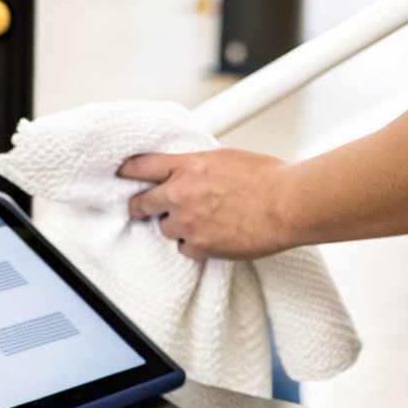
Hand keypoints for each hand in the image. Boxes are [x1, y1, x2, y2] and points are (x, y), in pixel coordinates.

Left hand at [118, 149, 295, 260]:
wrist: (286, 205)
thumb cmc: (268, 179)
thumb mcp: (226, 159)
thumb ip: (200, 166)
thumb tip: (191, 173)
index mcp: (188, 165)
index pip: (142, 166)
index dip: (127, 171)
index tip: (122, 175)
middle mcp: (180, 193)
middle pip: (141, 203)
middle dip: (139, 207)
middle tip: (139, 209)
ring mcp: (188, 223)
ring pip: (165, 229)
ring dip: (176, 226)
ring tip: (200, 222)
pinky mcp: (200, 247)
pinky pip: (185, 248)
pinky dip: (194, 244)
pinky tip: (212, 237)